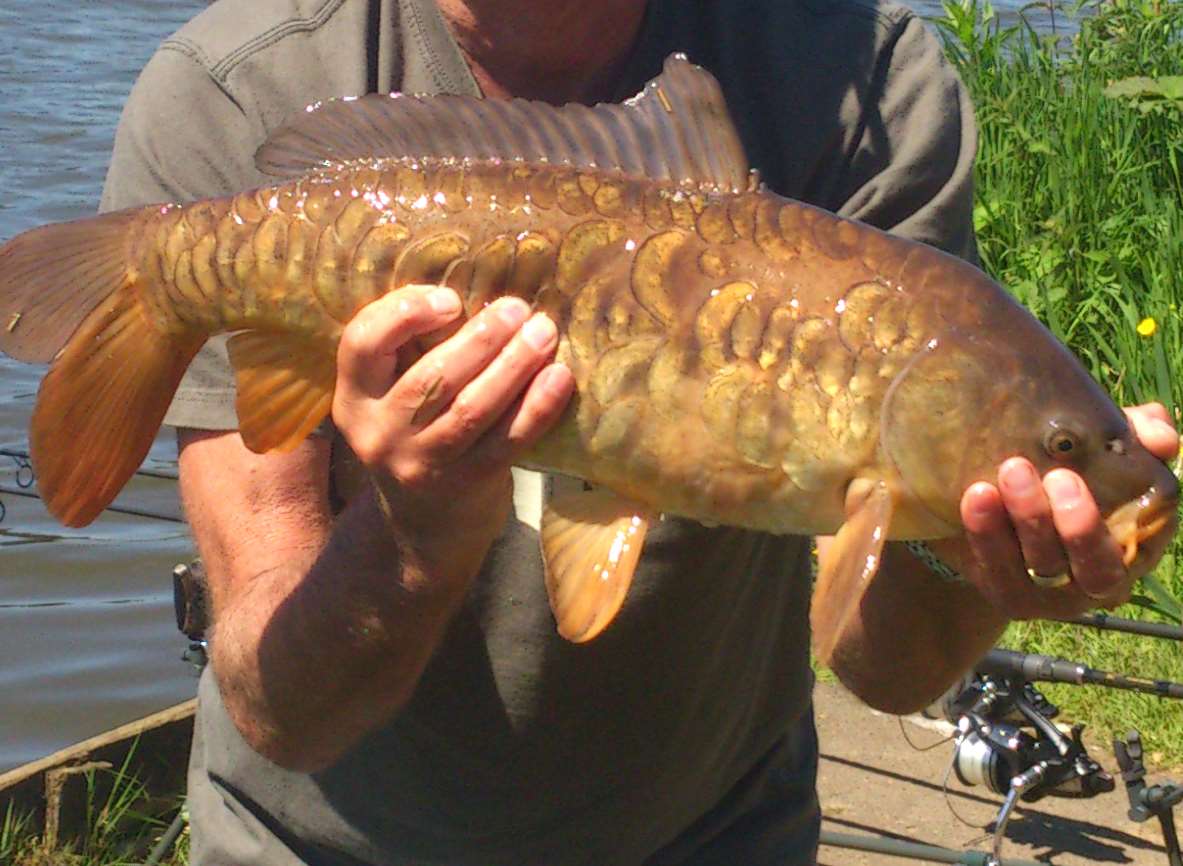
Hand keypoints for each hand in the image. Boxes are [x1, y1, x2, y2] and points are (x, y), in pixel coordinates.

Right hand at [331, 285, 573, 579]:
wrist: (426, 525)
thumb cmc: (417, 433)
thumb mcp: (392, 397)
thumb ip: (414, 352)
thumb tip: (477, 290)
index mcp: (353, 399)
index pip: (362, 345)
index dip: (403, 313)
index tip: (450, 299)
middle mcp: (380, 434)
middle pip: (432, 377)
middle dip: (481, 337)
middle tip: (518, 309)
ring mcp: (423, 464)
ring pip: (472, 408)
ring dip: (514, 365)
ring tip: (543, 332)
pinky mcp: (467, 484)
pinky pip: (508, 440)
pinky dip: (538, 406)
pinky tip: (560, 377)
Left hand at [930, 403, 1178, 618]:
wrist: (1001, 510)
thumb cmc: (1064, 471)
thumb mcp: (1101, 449)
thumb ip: (1137, 434)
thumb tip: (1162, 438)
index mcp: (1135, 544)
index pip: (1148, 536)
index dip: (1137, 512)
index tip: (1101, 476)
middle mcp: (1100, 580)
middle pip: (1096, 568)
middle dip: (1080, 526)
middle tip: (1058, 476)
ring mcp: (1052, 594)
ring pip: (1043, 567)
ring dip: (1029, 519)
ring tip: (1011, 471)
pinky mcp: (1008, 594)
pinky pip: (996, 569)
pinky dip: (986, 532)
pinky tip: (976, 495)